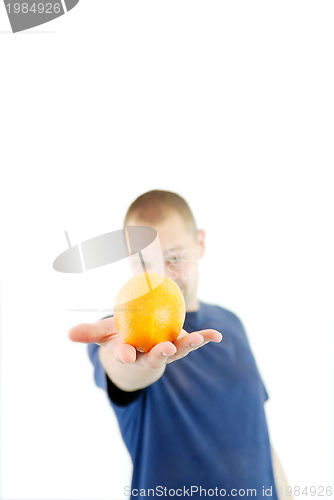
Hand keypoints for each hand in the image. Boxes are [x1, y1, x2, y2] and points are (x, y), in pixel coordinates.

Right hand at [68, 317, 221, 369]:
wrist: (139, 345)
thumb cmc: (120, 336)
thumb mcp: (104, 334)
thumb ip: (89, 334)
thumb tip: (68, 334)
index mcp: (130, 353)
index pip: (126, 355)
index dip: (124, 354)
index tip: (124, 352)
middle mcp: (149, 356)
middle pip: (155, 357)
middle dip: (160, 354)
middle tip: (165, 350)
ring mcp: (167, 352)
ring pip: (177, 350)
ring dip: (187, 345)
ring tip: (197, 339)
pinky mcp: (180, 345)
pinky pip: (193, 341)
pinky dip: (206, 338)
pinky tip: (218, 335)